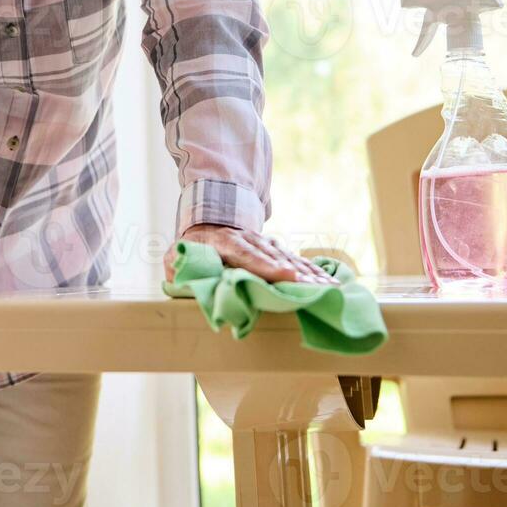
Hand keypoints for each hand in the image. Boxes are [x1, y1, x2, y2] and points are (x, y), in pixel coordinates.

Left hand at [165, 223, 340, 285]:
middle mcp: (249, 241)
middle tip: (315, 288)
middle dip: (295, 274)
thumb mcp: (177, 253)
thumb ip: (176, 267)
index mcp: (225, 242)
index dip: (266, 265)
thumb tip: (179, 279)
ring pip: (290, 259)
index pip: (246, 254)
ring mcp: (265, 244)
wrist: (211, 217)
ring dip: (309, 274)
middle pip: (274, 258)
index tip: (285, 275)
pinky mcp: (276, 250)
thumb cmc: (194, 244)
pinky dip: (313, 271)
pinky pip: (296, 261)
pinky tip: (330, 282)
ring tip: (329, 288)